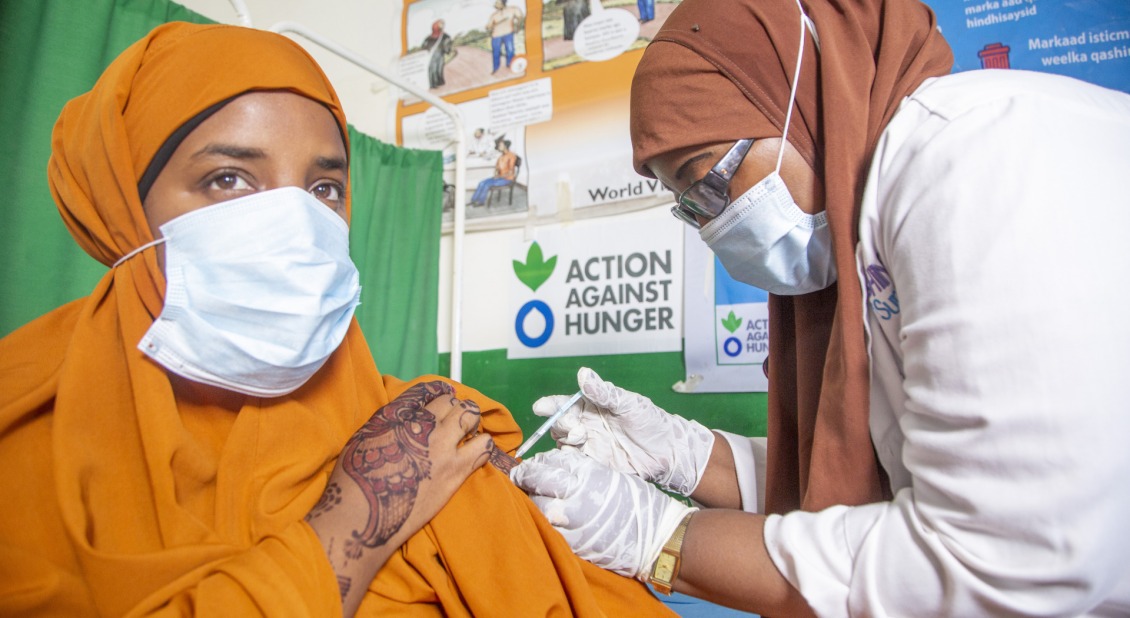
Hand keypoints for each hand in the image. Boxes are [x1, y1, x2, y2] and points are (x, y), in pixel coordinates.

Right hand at [306, 380, 492, 614]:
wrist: (365, 513)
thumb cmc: (356, 477)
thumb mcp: (366, 436)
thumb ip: (389, 420)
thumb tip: (408, 413)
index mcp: (398, 413)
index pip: (426, 391)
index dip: (435, 396)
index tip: (438, 404)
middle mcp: (422, 424)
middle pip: (451, 401)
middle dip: (454, 408)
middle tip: (453, 422)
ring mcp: (442, 446)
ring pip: (470, 416)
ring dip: (470, 422)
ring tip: (467, 434)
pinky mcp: (455, 470)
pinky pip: (483, 447)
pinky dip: (482, 444)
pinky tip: (476, 450)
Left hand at [511, 448, 694, 579]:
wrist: (656, 537)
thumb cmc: (637, 501)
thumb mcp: (608, 474)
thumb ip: (579, 469)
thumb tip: (552, 465)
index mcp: (588, 476)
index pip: (549, 464)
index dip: (535, 464)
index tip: (530, 465)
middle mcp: (577, 497)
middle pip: (538, 484)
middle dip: (526, 480)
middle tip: (521, 479)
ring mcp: (574, 523)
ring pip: (538, 509)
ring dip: (532, 502)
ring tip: (531, 499)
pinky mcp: (575, 545)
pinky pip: (549, 530)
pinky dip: (542, 522)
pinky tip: (543, 519)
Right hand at [533, 367, 713, 494]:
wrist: (667, 452)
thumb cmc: (650, 421)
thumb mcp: (628, 403)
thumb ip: (604, 392)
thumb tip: (583, 373)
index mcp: (590, 407)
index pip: (563, 404)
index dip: (549, 405)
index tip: (540, 407)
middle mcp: (584, 425)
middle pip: (559, 425)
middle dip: (560, 424)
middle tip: (576, 428)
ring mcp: (588, 446)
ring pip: (562, 443)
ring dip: (565, 440)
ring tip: (581, 438)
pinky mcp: (592, 465)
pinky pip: (573, 463)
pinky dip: (568, 460)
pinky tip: (575, 457)